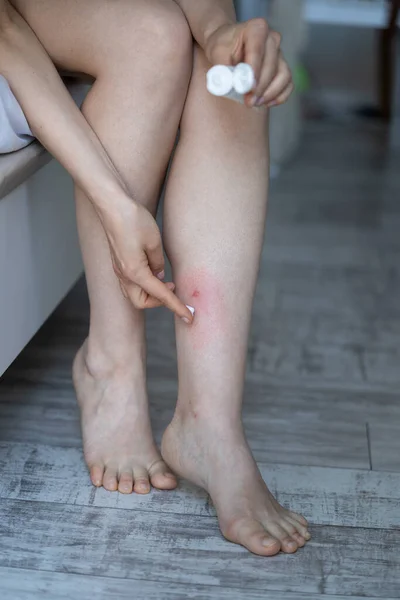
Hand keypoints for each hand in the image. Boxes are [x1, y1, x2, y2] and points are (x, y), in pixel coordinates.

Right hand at [101, 198, 193, 322]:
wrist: (111, 205)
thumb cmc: (133, 220)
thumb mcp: (154, 242)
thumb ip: (158, 263)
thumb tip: (159, 276)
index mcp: (134, 273)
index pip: (160, 296)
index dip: (177, 306)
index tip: (189, 317)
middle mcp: (123, 275)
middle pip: (142, 302)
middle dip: (159, 302)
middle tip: (174, 289)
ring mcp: (118, 269)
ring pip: (134, 294)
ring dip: (150, 293)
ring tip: (165, 281)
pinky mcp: (117, 262)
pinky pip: (130, 282)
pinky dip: (143, 284)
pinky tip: (153, 271)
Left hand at [205, 19, 292, 108]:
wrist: (228, 46)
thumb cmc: (222, 48)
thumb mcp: (217, 53)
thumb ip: (225, 67)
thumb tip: (236, 84)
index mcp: (256, 28)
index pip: (257, 50)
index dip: (254, 71)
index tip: (249, 88)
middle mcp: (272, 38)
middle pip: (272, 65)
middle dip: (260, 87)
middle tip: (248, 101)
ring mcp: (279, 53)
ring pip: (284, 75)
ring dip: (270, 93)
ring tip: (255, 103)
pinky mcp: (282, 67)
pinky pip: (288, 84)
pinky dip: (279, 96)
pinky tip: (265, 103)